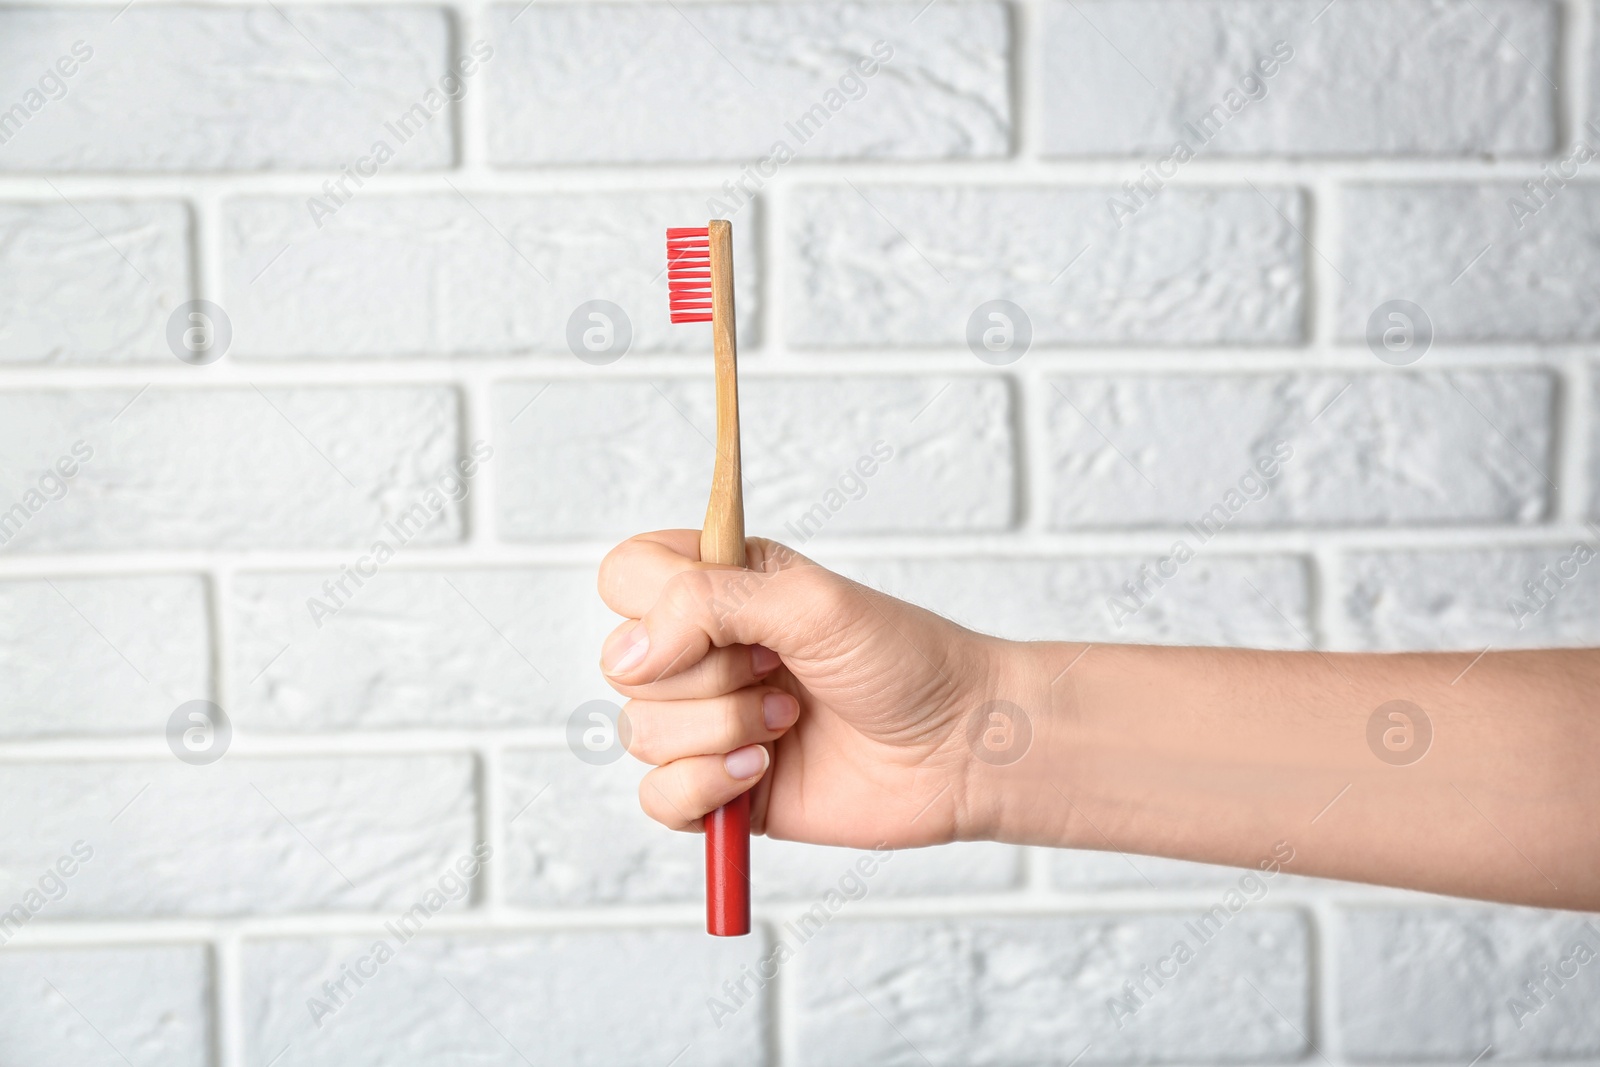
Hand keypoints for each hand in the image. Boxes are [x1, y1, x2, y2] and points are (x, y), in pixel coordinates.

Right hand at [596, 530, 1016, 848]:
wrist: (959, 746)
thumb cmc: (904, 660)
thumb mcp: (809, 604)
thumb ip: (707, 603)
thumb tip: (629, 653)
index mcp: (721, 587)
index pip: (624, 575)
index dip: (650, 603)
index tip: (715, 623)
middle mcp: (704, 651)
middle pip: (621, 663)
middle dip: (706, 678)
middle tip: (780, 673)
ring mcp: (708, 722)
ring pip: (637, 732)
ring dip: (720, 731)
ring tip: (788, 722)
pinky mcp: (721, 789)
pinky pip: (657, 799)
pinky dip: (707, 788)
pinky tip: (764, 772)